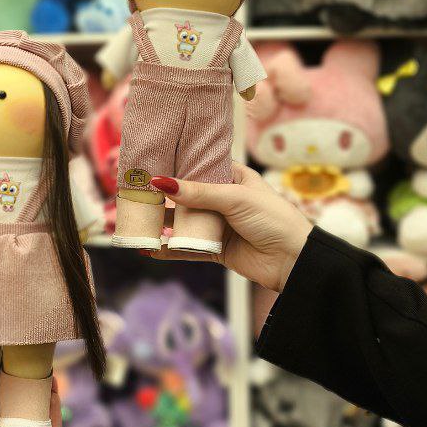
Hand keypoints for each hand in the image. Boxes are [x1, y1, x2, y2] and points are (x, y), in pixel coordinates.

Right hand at [143, 163, 310, 292]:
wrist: (293, 260)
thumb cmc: (272, 218)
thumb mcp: (235, 198)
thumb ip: (197, 192)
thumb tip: (160, 182)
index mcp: (232, 177)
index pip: (197, 168)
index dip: (174, 167)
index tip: (147, 166)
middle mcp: (223, 199)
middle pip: (185, 196)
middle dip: (161, 198)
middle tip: (133, 197)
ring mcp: (218, 224)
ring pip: (183, 223)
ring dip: (162, 225)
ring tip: (136, 223)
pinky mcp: (216, 249)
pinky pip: (187, 248)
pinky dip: (169, 250)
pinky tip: (150, 249)